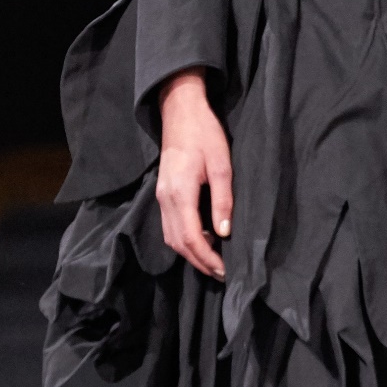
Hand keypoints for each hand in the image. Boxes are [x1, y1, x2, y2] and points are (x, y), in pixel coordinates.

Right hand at [156, 69, 232, 278]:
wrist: (181, 112)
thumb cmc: (205, 135)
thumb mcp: (222, 165)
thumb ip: (223, 200)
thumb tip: (225, 233)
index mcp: (180, 194)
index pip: (191, 238)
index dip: (207, 258)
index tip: (225, 270)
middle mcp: (165, 200)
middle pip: (178, 244)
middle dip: (200, 262)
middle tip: (222, 274)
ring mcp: (161, 198)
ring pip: (172, 238)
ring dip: (191, 253)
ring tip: (215, 262)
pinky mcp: (163, 194)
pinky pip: (170, 227)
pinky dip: (186, 240)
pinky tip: (204, 240)